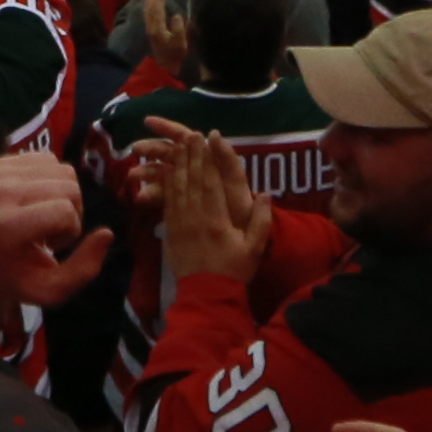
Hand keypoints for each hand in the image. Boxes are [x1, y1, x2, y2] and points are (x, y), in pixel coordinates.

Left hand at [0, 150, 115, 319]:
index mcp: (7, 225)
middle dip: (71, 212)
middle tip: (50, 233)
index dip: (72, 231)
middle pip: (69, 186)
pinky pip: (47, 159)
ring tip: (43, 217)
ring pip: (62, 169)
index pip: (65, 211)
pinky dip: (51, 181)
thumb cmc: (13, 278)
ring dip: (62, 195)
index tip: (54, 247)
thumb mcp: (50, 290)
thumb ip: (85, 269)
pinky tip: (35, 202)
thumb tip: (107, 233)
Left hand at [136, 122, 269, 288]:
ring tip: (177, 145)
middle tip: (190, 134)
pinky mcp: (170, 231)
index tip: (208, 139)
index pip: (211, 182)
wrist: (207, 296)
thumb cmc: (234, 271)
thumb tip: (265, 194)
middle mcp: (196, 218)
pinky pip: (168, 202)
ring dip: (177, 165)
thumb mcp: (254, 248)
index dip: (208, 158)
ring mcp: (180, 224)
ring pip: (176, 188)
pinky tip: (167, 172)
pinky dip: (167, 184)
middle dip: (191, 155)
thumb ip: (261, 221)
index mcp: (217, 220)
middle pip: (191, 180)